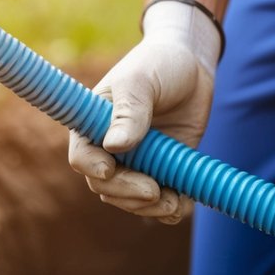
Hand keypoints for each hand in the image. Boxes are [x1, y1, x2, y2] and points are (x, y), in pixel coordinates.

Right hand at [68, 0, 220, 223]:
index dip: (93, 168)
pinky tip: (184, 207)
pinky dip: (172, 208)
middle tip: (155, 192)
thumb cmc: (157, 65)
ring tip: (174, 204)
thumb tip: (115, 145)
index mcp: (93, 127)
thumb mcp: (141, 81)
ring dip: (150, 208)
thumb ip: (129, 111)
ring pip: (133, 199)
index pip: (83, 157)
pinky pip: (162, 199)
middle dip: (129, 194)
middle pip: (108, 186)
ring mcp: (139, 162)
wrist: (192, 65)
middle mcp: (111, 149)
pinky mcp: (164, 170)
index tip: (109, 171)